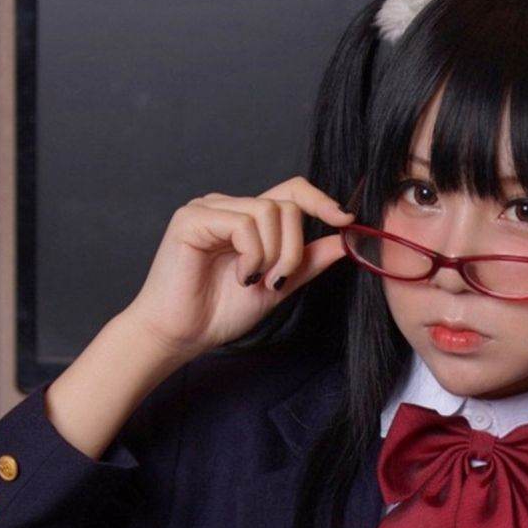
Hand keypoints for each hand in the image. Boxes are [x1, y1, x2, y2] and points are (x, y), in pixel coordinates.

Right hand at [126, 176, 356, 360]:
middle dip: (293, 249)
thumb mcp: (277, 287)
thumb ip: (306, 262)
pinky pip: (244, 224)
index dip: (321, 200)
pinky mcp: (193, 218)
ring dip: (273, 255)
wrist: (181, 336)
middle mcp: (229, 207)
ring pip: (268, 212)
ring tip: (254, 281)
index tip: (345, 220)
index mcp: (247, 219)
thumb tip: (344, 240)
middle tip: (276, 281)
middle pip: (287, 205)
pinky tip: (239, 276)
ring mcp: (209, 208)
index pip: (291, 191)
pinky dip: (252, 256)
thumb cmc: (218, 313)